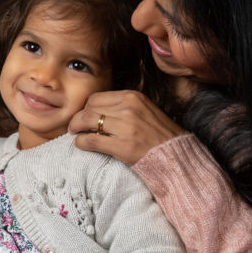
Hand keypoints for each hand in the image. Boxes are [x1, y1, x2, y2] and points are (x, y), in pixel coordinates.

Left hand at [68, 90, 184, 164]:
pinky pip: (91, 140)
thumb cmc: (159, 135)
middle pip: (89, 107)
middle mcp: (129, 108)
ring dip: (76, 128)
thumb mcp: (144, 110)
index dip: (86, 108)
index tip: (84, 116)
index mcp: (133, 97)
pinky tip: (81, 144)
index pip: (97, 97)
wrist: (176, 156)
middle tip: (76, 126)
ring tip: (76, 134)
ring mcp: (126, 127)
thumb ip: (123, 106)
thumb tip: (96, 109)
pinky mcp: (123, 146)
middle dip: (78, 117)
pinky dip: (81, 142)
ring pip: (87, 121)